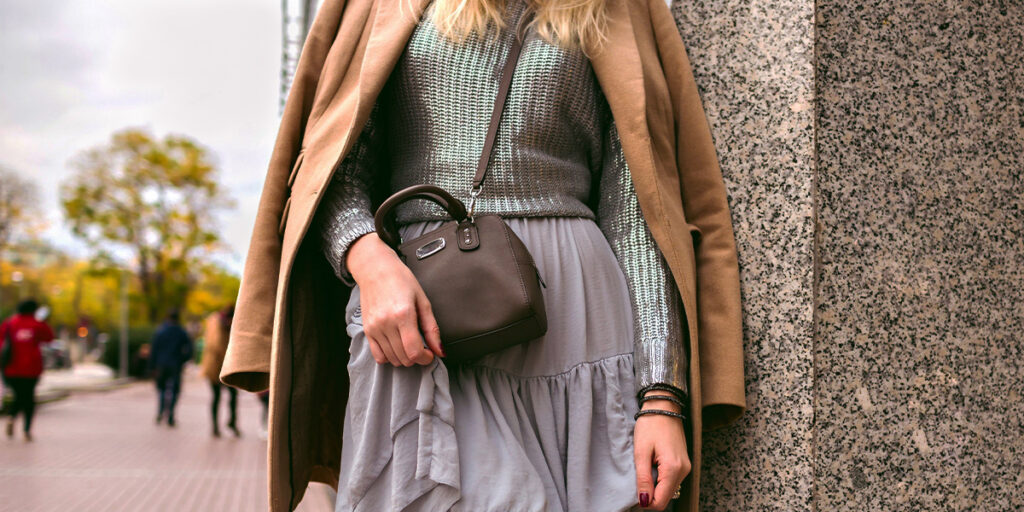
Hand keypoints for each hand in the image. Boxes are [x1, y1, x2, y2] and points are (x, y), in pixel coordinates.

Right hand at [346, 233, 444, 365]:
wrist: (375, 269)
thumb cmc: (401, 280)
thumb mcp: (423, 301)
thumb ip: (432, 328)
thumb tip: (440, 350)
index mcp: (403, 314)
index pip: (414, 351)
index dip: (426, 358)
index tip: (430, 354)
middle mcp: (386, 323)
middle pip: (404, 358)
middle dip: (417, 357)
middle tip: (421, 346)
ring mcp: (374, 328)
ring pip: (392, 359)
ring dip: (404, 357)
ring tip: (409, 344)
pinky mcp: (366, 330)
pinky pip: (378, 355)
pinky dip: (389, 356)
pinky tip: (396, 346)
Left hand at [633, 391, 690, 509]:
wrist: (664, 405)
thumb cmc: (650, 425)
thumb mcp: (641, 452)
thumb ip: (643, 479)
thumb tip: (644, 501)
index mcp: (673, 469)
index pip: (661, 501)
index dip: (646, 502)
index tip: (634, 493)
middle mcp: (684, 470)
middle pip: (666, 497)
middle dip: (650, 494)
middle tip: (637, 478)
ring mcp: (686, 467)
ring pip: (669, 489)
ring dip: (655, 485)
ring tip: (646, 467)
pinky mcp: (684, 463)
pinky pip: (672, 480)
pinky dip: (661, 479)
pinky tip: (653, 465)